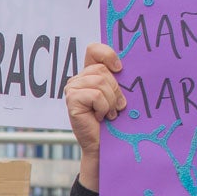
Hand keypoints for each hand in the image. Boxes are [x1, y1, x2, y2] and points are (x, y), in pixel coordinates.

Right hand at [64, 43, 124, 188]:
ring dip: (110, 101)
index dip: (107, 54)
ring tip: (109, 114)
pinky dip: (103, 107)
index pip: (93, 50)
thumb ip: (116, 79)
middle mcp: (77, 80)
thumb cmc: (114, 121)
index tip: (120, 69)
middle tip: (116, 106)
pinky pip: (95, 95)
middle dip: (114, 89)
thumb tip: (124, 66)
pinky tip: (99, 117)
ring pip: (99, 82)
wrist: (105, 145)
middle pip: (101, 69)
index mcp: (88, 74)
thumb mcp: (117, 95)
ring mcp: (72, 89)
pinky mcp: (72, 100)